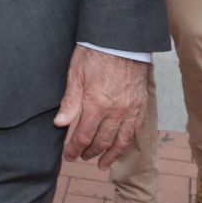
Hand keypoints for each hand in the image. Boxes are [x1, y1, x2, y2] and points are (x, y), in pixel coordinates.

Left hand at [54, 46, 149, 168]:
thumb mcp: (76, 74)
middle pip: (102, 142)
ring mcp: (131, 109)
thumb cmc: (96, 53)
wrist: (122, 39)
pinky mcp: (141, 105)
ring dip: (110, 155)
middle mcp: (116, 111)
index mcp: (96, 104)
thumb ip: (70, 102)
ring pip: (121, 141)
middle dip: (90, 153)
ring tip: (101, 163)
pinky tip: (121, 146)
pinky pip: (135, 130)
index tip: (69, 155)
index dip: (74, 149)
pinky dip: (127, 142)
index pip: (83, 136)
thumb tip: (59, 124)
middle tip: (81, 157)